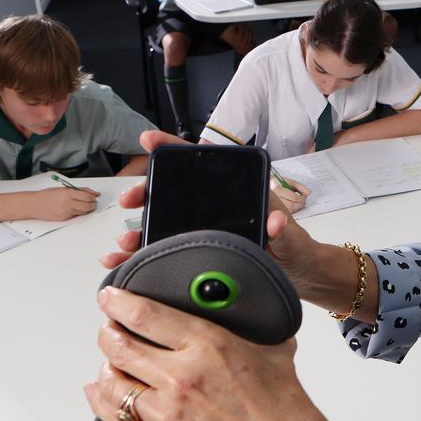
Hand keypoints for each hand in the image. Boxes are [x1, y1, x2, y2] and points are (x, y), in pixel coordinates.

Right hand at [29, 186, 99, 219]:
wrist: (34, 204)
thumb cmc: (47, 195)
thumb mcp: (63, 189)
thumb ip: (79, 190)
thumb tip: (94, 193)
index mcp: (67, 193)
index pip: (87, 196)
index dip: (93, 197)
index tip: (95, 196)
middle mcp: (66, 203)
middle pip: (87, 206)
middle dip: (93, 204)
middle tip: (93, 202)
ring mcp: (65, 212)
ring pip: (83, 212)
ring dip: (87, 209)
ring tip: (84, 204)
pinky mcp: (64, 218)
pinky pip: (76, 216)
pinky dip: (79, 212)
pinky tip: (75, 208)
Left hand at [84, 286, 364, 420]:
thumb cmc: (283, 404)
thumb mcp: (271, 346)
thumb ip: (248, 325)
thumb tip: (243, 309)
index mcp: (207, 345)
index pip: (144, 315)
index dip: (118, 302)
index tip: (111, 297)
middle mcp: (181, 376)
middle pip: (119, 345)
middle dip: (107, 331)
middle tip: (109, 326)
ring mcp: (168, 413)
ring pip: (111, 382)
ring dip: (106, 366)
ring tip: (111, 360)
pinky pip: (115, 419)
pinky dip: (101, 400)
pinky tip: (100, 390)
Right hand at [100, 129, 318, 289]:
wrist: (296, 280)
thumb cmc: (296, 251)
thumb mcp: (294, 241)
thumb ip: (285, 231)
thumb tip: (275, 220)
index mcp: (240, 192)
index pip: (205, 163)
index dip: (175, 148)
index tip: (149, 139)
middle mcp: (218, 208)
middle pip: (174, 192)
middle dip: (146, 193)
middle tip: (130, 200)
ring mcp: (207, 230)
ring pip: (165, 224)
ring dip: (139, 231)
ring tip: (124, 244)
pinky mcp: (200, 253)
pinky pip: (169, 251)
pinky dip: (146, 257)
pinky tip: (125, 264)